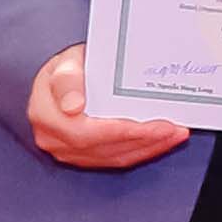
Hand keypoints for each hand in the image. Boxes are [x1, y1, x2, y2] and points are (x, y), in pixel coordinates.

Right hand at [24, 45, 190, 168]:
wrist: (64, 79)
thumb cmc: (67, 68)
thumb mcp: (66, 63)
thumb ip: (67, 80)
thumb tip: (73, 106)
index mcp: (46, 114)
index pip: (86, 132)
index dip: (123, 132)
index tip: (154, 127)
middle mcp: (53, 139)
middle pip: (104, 148)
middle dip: (144, 139)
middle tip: (174, 129)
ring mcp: (67, 151)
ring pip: (113, 156)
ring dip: (148, 147)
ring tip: (175, 134)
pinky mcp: (83, 157)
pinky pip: (115, 158)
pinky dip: (141, 150)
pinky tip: (160, 141)